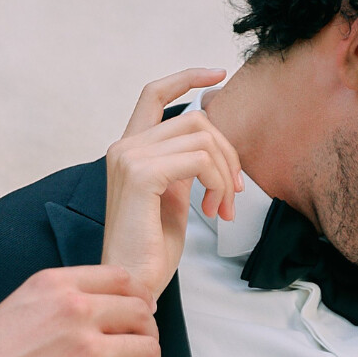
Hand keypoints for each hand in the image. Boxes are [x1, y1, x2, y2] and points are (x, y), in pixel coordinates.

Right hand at [0, 265, 164, 356]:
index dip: (138, 298)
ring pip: (149, 349)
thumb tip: (100, 307)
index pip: (121, 278)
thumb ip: (57, 301)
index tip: (140, 313)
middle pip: (140, 312)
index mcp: (54, 286)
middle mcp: (75, 313)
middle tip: (140, 349)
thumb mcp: (15, 309)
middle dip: (146, 331)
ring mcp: (87, 354)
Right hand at [104, 70, 241, 299]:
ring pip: (204, 138)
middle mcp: (123, 147)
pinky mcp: (141, 175)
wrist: (132, 283)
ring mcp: (129, 158)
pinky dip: (218, 184)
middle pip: (196, 119)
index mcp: (128, 149)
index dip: (187, 77)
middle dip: (228, 154)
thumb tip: (214, 144)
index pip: (153, 93)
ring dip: (227, 175)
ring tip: (223, 209)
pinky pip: (200, 159)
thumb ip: (184, 165)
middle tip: (234, 195)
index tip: (219, 73)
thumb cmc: (151, 249)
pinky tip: (213, 212)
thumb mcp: (173, 197)